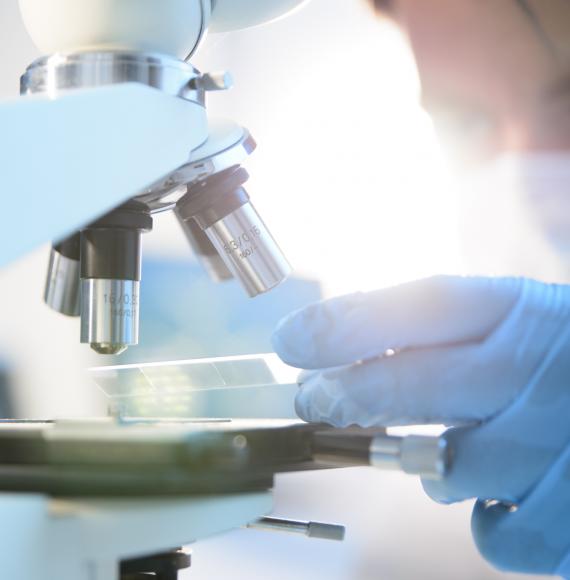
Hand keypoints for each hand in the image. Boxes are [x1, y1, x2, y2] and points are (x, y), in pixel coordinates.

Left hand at [272, 276, 569, 576]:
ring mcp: (565, 441)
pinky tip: (509, 494)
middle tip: (315, 400)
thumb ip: (449, 337)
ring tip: (456, 451)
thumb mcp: (522, 325)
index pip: (422, 305)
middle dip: (346, 396)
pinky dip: (485, 521)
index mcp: (524, 311)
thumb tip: (349, 361)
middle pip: (411, 384)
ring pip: (444, 469)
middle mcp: (542, 367)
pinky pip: (492, 536)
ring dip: (429, 464)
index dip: (347, 323)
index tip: (289, 341)